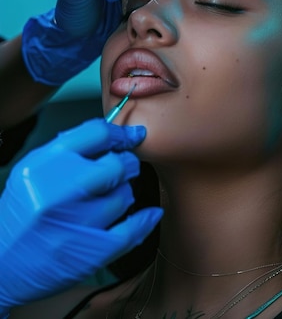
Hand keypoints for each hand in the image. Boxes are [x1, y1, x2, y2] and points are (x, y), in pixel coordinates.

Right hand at [0, 120, 161, 313]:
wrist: (0, 265)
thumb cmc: (18, 216)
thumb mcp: (31, 172)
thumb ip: (67, 151)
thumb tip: (109, 136)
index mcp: (44, 164)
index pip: (97, 134)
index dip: (120, 133)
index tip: (132, 136)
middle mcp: (58, 191)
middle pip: (116, 164)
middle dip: (126, 164)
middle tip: (124, 168)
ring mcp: (75, 222)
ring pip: (124, 196)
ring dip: (124, 194)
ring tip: (111, 198)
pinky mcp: (89, 252)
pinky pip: (132, 230)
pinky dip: (145, 220)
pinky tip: (149, 214)